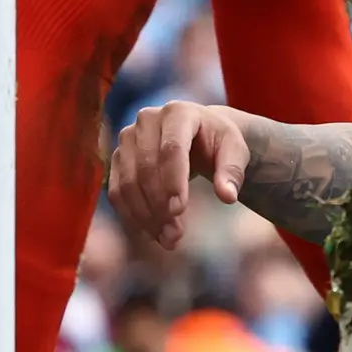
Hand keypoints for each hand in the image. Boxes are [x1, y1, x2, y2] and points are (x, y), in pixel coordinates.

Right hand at [109, 100, 252, 252]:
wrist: (198, 134)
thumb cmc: (217, 142)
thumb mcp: (235, 150)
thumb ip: (233, 171)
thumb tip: (228, 196)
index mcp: (178, 112)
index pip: (171, 148)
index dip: (173, 181)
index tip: (179, 211)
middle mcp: (147, 120)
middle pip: (146, 168)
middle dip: (159, 206)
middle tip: (175, 236)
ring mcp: (128, 139)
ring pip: (127, 182)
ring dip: (145, 216)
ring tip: (167, 240)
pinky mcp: (118, 159)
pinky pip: (116, 192)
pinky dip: (132, 215)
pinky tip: (151, 233)